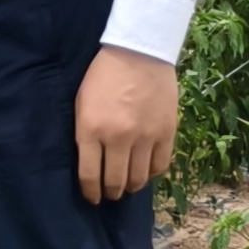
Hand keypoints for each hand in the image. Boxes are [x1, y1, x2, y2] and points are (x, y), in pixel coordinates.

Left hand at [75, 48, 176, 205]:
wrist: (138, 51)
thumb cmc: (103, 74)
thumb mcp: (81, 102)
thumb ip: (84, 134)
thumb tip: (89, 164)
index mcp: (91, 129)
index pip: (89, 175)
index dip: (90, 192)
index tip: (92, 198)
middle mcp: (118, 138)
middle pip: (114, 181)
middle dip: (110, 193)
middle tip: (110, 194)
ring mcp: (144, 136)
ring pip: (138, 178)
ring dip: (131, 186)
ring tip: (127, 186)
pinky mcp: (166, 132)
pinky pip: (160, 165)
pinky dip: (152, 173)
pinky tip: (146, 171)